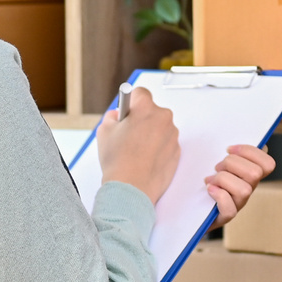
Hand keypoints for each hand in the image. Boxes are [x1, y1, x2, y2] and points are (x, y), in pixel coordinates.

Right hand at [98, 88, 179, 202]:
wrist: (132, 188)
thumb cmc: (118, 160)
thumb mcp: (104, 131)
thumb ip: (111, 117)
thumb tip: (117, 116)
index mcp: (146, 109)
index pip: (140, 93)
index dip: (130, 101)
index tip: (126, 110)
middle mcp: (163, 118)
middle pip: (152, 111)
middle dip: (141, 119)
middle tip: (128, 134)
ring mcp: (172, 135)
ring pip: (160, 128)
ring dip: (150, 134)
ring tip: (135, 151)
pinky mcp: (177, 151)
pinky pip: (166, 143)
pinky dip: (157, 148)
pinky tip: (144, 160)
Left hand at [207, 144, 277, 227]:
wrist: (186, 204)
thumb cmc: (202, 177)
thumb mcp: (215, 159)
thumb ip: (228, 150)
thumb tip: (240, 142)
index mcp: (249, 173)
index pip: (268, 164)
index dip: (251, 152)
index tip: (229, 149)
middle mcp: (247, 189)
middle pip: (256, 173)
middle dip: (232, 164)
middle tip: (217, 167)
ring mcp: (238, 204)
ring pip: (244, 190)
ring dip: (223, 179)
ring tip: (211, 179)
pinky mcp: (225, 217)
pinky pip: (230, 210)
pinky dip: (219, 196)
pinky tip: (209, 189)